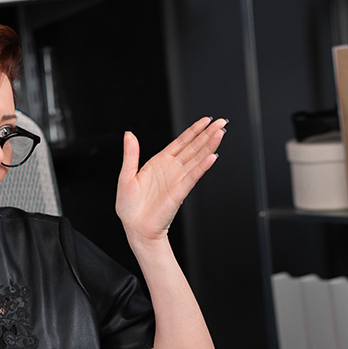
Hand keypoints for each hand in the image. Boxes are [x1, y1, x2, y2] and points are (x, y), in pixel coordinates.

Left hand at [115, 117, 226, 243]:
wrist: (135, 228)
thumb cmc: (130, 207)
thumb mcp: (126, 175)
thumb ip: (130, 154)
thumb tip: (129, 134)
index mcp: (159, 163)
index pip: (181, 142)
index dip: (194, 130)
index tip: (206, 120)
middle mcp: (172, 169)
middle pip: (194, 147)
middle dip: (208, 134)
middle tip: (222, 122)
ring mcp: (177, 180)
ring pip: (197, 158)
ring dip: (209, 145)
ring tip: (221, 133)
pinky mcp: (179, 192)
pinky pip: (193, 176)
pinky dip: (203, 167)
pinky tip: (212, 157)